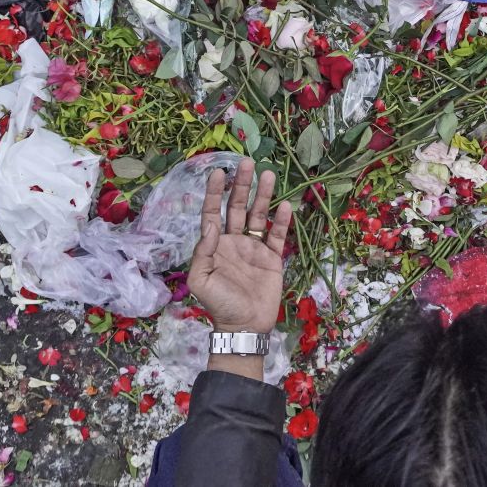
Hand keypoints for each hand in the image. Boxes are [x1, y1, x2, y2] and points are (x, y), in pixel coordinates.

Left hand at [188, 158, 292, 334]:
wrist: (245, 325)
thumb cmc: (219, 304)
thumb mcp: (201, 280)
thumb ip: (203, 252)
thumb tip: (211, 225)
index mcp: (215, 245)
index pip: (213, 212)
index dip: (215, 192)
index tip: (218, 171)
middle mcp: (234, 240)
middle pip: (238, 207)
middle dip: (242, 185)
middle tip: (248, 162)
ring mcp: (254, 247)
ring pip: (258, 215)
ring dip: (263, 195)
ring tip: (269, 174)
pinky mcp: (272, 257)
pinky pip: (277, 235)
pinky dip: (281, 220)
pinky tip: (285, 205)